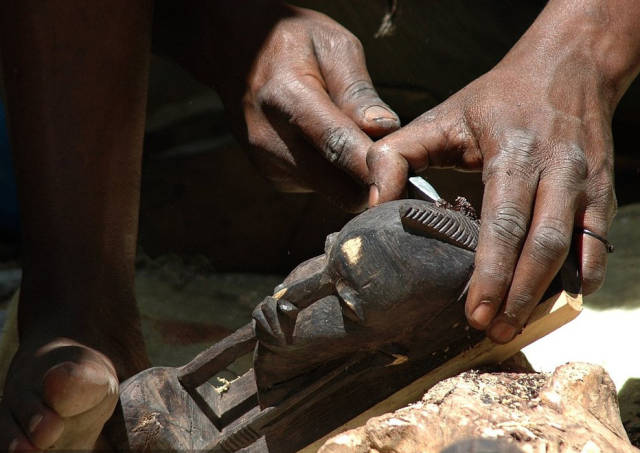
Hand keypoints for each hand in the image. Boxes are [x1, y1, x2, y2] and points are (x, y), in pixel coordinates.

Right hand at [179, 2, 399, 211]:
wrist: (235, 53)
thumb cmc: (292, 42)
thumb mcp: (332, 46)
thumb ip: (358, 91)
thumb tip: (384, 130)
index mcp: (286, 98)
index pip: (338, 146)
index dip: (373, 170)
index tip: (405, 185)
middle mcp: (271, 140)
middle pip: (337, 187)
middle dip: (372, 181)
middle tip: (395, 162)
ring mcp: (268, 164)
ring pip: (332, 193)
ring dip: (353, 178)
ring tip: (355, 140)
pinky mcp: (272, 177)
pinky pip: (319, 188)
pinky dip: (335, 176)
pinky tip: (329, 146)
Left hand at [365, 0, 638, 342]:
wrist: (569, 66)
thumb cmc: (497, 97)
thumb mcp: (440, 115)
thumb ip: (397, 154)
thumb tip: (374, 202)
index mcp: (512, 153)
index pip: (503, 222)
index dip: (491, 272)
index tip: (475, 314)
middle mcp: (556, 169)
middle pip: (542, 245)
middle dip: (518, 295)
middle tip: (495, 334)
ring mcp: (585, 182)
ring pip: (573, 249)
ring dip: (547, 292)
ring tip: (519, 326)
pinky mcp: (604, 190)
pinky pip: (600, 241)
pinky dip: (586, 273)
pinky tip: (563, 298)